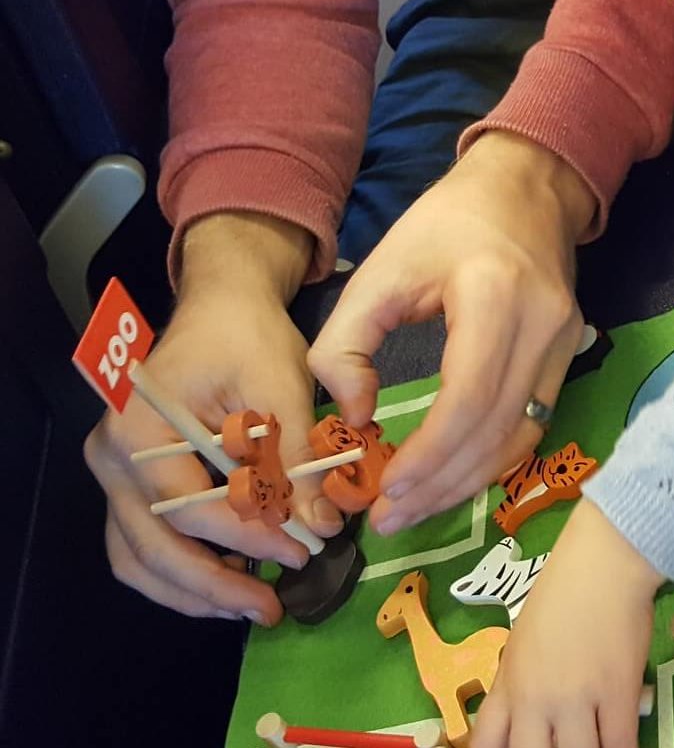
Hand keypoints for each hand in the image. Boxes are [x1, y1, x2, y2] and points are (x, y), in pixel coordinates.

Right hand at [83, 213, 342, 622]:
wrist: (222, 306)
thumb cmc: (249, 337)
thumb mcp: (282, 386)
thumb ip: (296, 457)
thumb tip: (321, 527)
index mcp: (141, 428)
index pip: (189, 505)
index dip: (248, 535)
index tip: (302, 550)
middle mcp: (112, 458)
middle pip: (151, 546)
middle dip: (213, 585)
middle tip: (269, 608)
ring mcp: (114, 473)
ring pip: (139, 557)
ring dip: (194, 589)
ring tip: (251, 604)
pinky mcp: (131, 482)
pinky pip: (144, 543)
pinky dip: (183, 569)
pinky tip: (232, 576)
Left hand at [308, 132, 595, 534]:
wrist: (525, 187)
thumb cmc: (445, 223)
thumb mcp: (379, 269)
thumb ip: (345, 344)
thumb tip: (355, 418)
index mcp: (494, 295)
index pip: (470, 397)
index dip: (430, 455)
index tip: (385, 489)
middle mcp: (543, 324)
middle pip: (498, 429)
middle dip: (442, 484)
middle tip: (389, 518)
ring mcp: (566, 341)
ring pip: (522, 435)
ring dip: (468, 481)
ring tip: (415, 507)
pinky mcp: (570, 352)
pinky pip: (534, 421)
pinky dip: (494, 457)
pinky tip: (455, 475)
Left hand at [473, 499, 662, 747]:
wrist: (602, 560)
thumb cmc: (561, 589)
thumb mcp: (522, 639)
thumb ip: (516, 685)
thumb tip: (522, 722)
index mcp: (508, 683)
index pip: (485, 744)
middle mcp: (535, 699)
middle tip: (562, 744)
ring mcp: (576, 700)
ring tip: (593, 741)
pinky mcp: (618, 695)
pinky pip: (620, 746)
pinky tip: (621, 741)